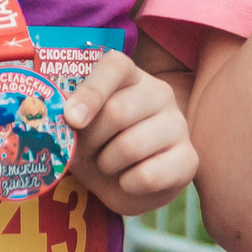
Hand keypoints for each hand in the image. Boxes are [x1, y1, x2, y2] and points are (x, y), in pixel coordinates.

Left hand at [62, 49, 195, 216]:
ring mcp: (178, 125)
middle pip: (116, 112)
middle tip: (84, 151)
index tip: (71, 119)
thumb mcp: (80, 128)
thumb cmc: (99, 145)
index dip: (91, 92)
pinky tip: (129, 180)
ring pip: (130, 146)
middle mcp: (159, 93)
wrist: (128, 183)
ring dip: (106, 164)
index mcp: (130, 76)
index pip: (115, 66)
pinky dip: (127, 184)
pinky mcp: (188, 160)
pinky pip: (148, 176)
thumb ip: (71, 116)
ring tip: (108, 164)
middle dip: (90, 140)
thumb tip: (63, 117)